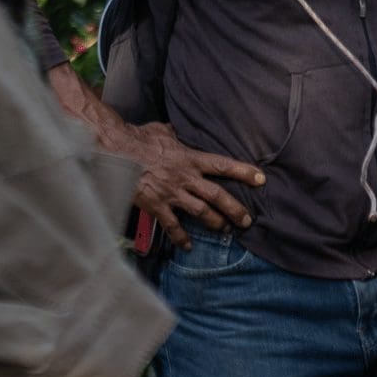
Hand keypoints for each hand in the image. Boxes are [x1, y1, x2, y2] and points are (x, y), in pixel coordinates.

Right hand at [126, 121, 263, 248]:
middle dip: (235, 209)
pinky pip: (173, 226)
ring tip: (225, 230)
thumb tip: (177, 130)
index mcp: (190, 158)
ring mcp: (172, 193)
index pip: (223, 165)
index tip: (261, 179)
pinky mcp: (157, 205)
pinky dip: (181, 237)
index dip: (244, 172)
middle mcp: (185, 177)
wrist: (116, 151)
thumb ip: (175, 134)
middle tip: (247, 220)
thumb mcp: (162, 131)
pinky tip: (188, 246)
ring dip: (216, 223)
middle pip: (218, 195)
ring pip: (201, 212)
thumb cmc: (138, 138)